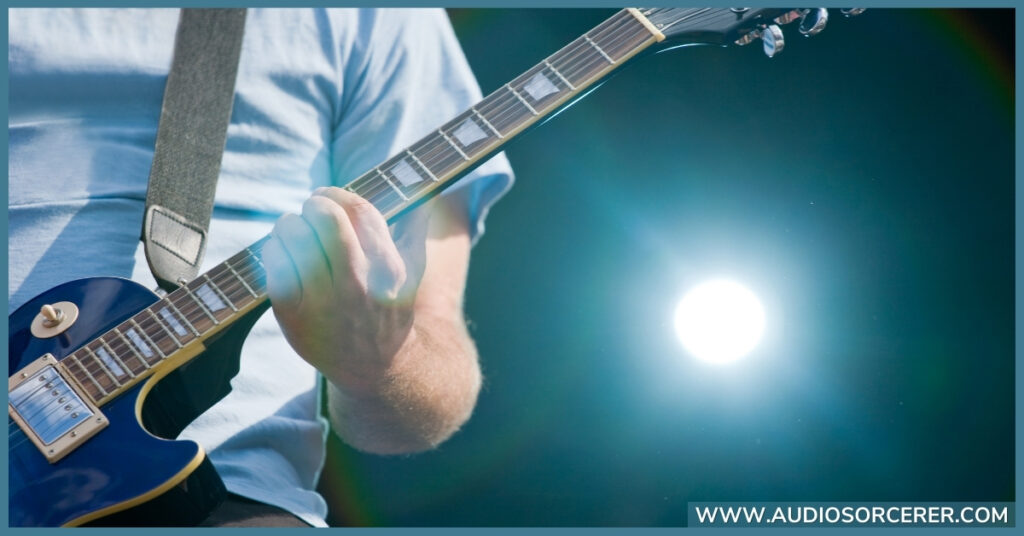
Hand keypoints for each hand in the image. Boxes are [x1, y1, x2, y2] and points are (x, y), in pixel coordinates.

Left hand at [261, 187, 430, 391]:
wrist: (376, 367)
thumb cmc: (390, 308)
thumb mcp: (413, 270)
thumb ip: (417, 227)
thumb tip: (424, 192)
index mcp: (387, 269)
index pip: (359, 211)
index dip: (338, 194)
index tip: (329, 196)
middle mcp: (355, 284)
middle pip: (324, 217)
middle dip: (314, 205)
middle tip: (311, 212)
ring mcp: (322, 301)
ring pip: (293, 234)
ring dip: (290, 225)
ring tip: (296, 233)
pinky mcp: (293, 315)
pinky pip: (274, 263)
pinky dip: (275, 250)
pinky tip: (285, 256)